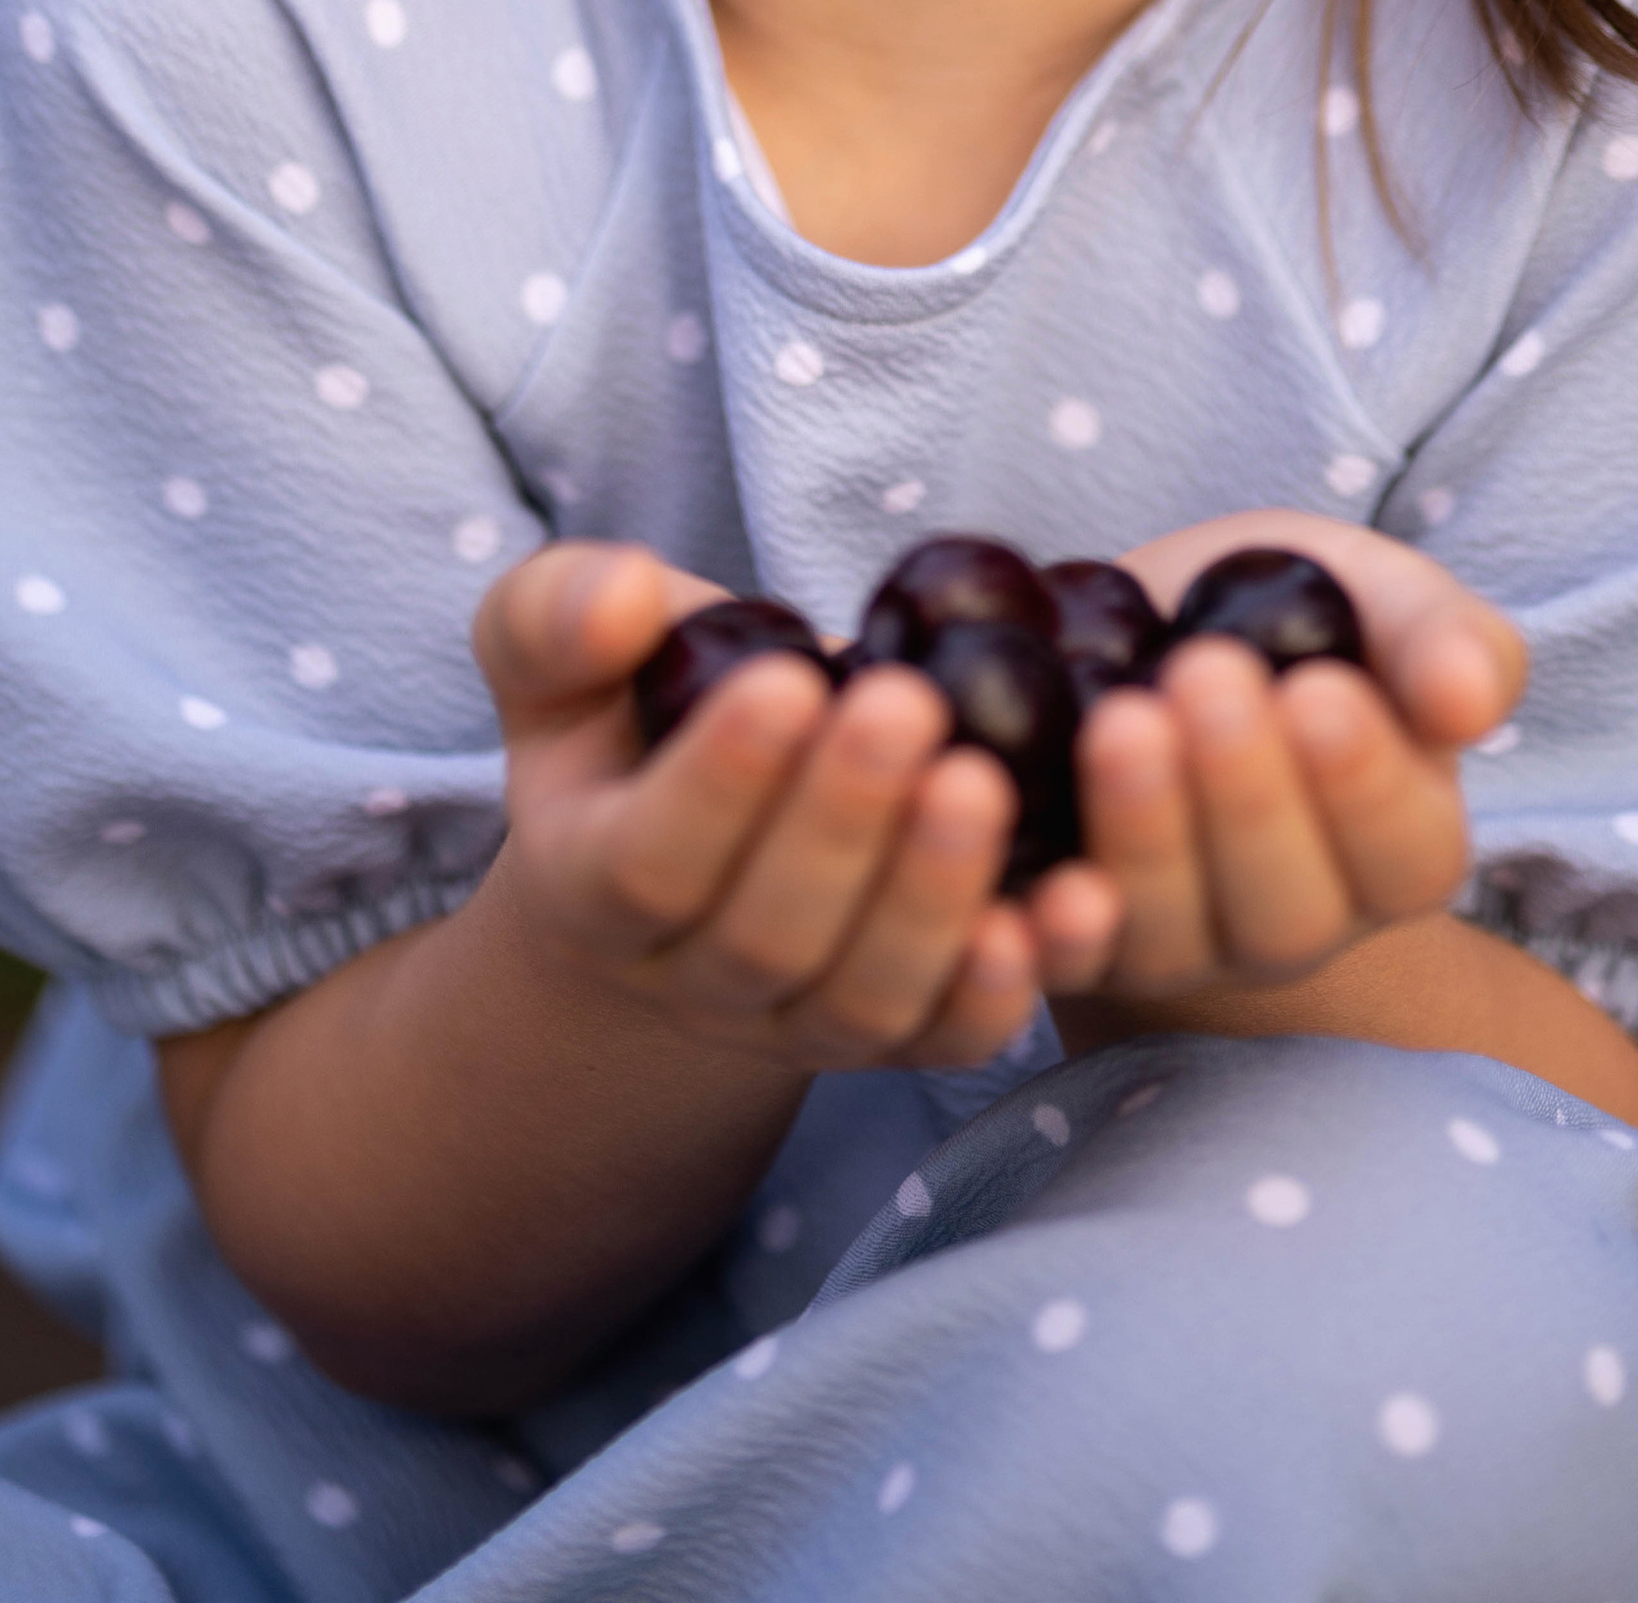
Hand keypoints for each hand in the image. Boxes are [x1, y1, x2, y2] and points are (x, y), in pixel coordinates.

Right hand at [472, 543, 1039, 1073]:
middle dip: (841, 822)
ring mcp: (798, 1022)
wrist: (699, 833)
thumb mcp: (559, 647)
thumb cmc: (636, 710)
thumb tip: (620, 600)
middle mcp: (693, 980)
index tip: (789, 680)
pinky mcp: (900, 1035)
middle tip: (909, 707)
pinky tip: (1078, 901)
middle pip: (765, 938)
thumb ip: (559, 615)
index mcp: (590, 883)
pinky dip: (1012, 984)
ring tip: (984, 781)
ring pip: (864, 999)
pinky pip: (953, 1037)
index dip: (718, 783)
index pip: (646, 862)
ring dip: (932, 897)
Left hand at [1023, 509, 1524, 1008]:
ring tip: (1121, 719)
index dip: (1362, 786)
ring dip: (1144, 832)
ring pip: (1169, 930)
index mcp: (1394, 853)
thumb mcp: (1376, 597)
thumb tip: (1470, 698)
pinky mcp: (1074, 943)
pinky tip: (1035, 872)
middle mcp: (1293, 923)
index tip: (1317, 691)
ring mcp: (1180, 945)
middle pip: (1285, 909)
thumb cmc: (1287, 621)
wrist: (1141, 636)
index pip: (1401, 853)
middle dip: (1246, 798)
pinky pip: (1058, 962)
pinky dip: (1046, 930)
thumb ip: (1440, 638)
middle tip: (1206, 680)